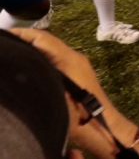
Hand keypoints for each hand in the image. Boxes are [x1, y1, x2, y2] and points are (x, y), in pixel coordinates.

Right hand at [8, 29, 121, 156]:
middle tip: (7, 45)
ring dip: (33, 50)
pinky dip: (40, 59)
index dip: (23, 34)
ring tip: (14, 54)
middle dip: (25, 41)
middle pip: (46, 41)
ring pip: (50, 50)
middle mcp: (75, 57)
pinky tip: (29, 68)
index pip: (43, 38)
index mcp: (70, 59)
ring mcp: (77, 64)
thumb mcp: (54, 97)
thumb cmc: (82, 116)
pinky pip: (55, 59)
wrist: (104, 127)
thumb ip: (39, 76)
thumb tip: (25, 65)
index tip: (6, 36)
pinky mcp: (77, 73)